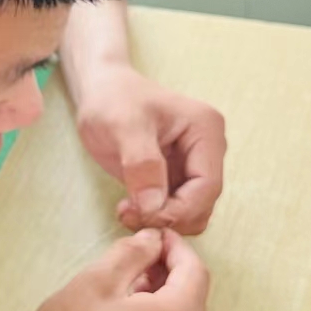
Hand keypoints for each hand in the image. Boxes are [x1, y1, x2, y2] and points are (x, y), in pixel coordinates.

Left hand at [75, 65, 225, 234]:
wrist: (102, 90)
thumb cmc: (113, 98)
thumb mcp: (123, 124)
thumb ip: (141, 164)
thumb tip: (154, 206)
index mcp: (206, 130)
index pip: (207, 186)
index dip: (179, 210)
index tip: (144, 217)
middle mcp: (208, 150)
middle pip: (203, 203)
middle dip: (169, 217)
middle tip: (128, 214)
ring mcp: (194, 165)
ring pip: (191, 212)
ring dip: (162, 220)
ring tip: (126, 210)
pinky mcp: (177, 177)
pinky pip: (175, 209)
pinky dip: (155, 217)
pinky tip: (129, 207)